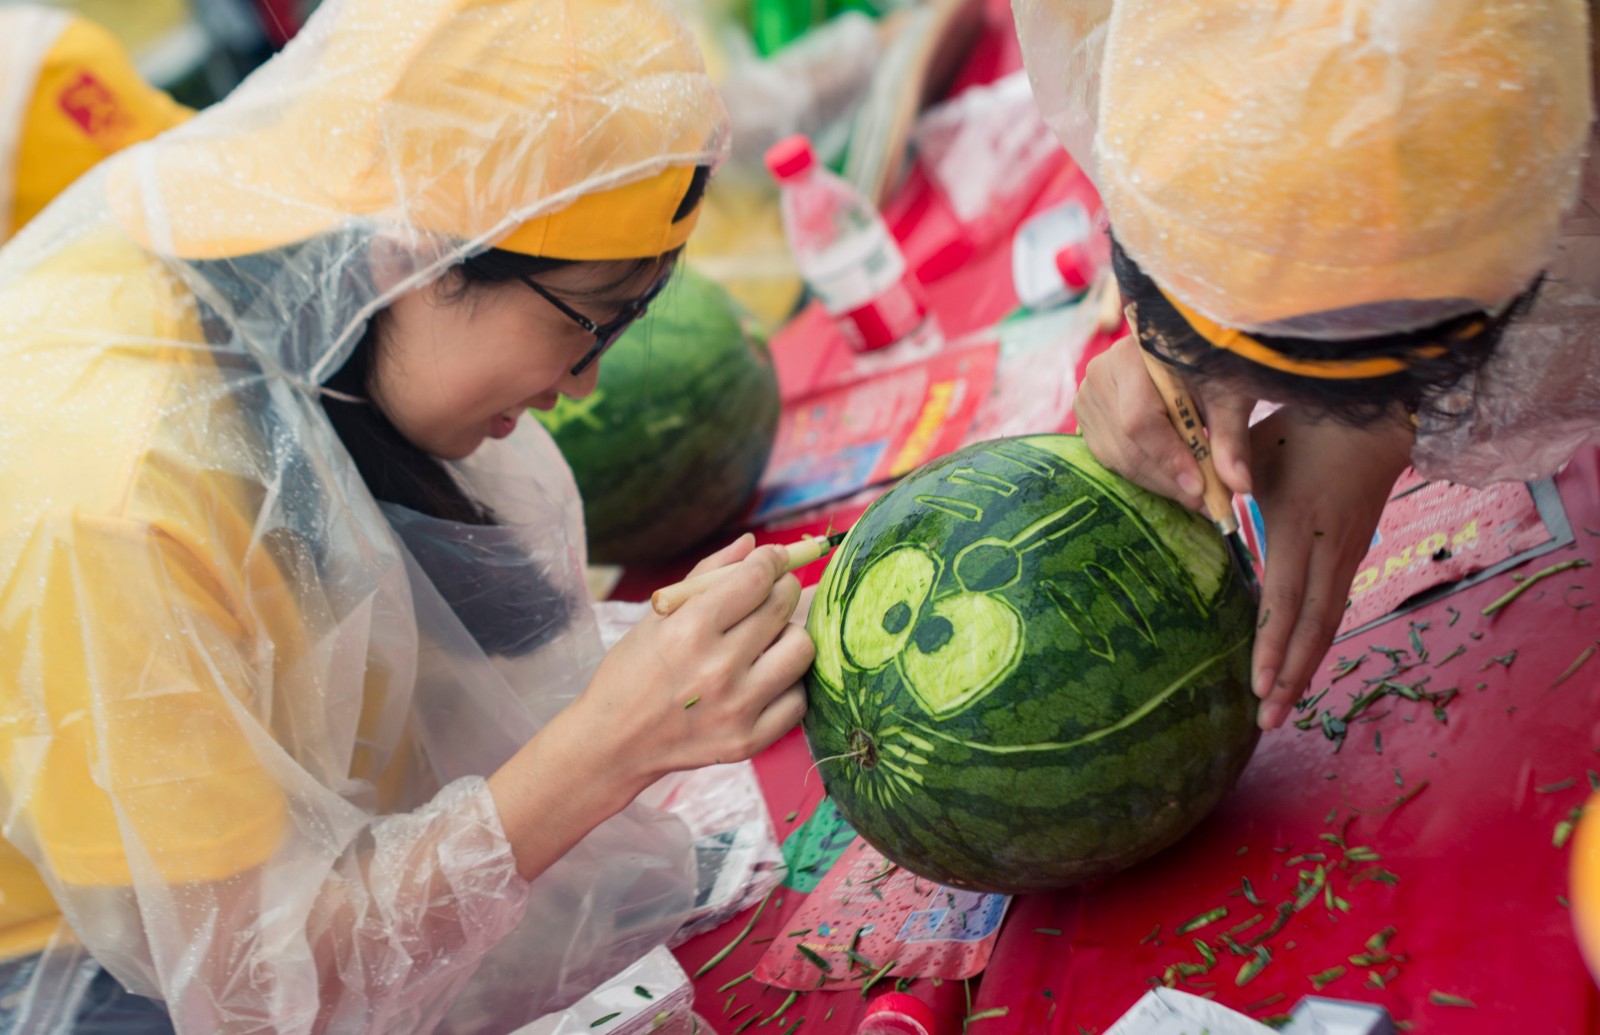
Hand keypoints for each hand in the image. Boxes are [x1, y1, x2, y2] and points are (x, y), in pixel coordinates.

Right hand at [572, 534, 813, 790]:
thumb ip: (706, 575)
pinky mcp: (749, 740)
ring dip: (789, 635)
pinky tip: (765, 678)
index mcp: (689, 630)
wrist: (614, 742)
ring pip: (801, 649)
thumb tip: (752, 544)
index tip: (771, 560)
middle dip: (782, 589)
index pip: (756, 578)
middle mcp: (717, 668)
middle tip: (770, 595)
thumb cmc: (633, 671)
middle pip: (782, 607)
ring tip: (768, 639)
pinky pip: (798, 699)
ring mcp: (737, 707)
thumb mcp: (657, 617)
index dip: (771, 561)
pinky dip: (787, 684)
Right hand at [1076, 334, 1257, 508]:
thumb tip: (1239, 486)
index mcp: (1133, 355)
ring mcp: (1087, 395)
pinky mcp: (1086, 414)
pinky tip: (1172, 477)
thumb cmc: (1210, 364)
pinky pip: (1109, 456)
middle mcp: (1100, 373)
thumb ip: (1231, 438)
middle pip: (1126, 443)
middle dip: (1167, 478)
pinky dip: (1142, 473)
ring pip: (1116, 456)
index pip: (1139, 419)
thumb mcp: (1228, 394)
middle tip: (1204, 501)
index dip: (1169, 458)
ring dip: (1157, 481)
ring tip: (1194, 493)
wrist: (1182, 348)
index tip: (1200, 487)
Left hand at [1248, 409, 1413, 728]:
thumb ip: (1225, 475)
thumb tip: (1193, 502)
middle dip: (1290, 677)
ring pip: (1327, 624)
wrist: (1380, 416)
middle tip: (1268, 722)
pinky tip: (1296, 667)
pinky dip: (1315, 643)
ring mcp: (1348, 555)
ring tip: (1280, 709)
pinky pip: (1334, 608)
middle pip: (1312, 627)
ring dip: (1303, 667)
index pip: (1285, 597)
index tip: (1258, 684)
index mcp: (1300, 524)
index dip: (1273, 643)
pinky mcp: (1355, 555)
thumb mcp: (1259, 447)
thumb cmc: (1306, 427)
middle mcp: (1329, 550)